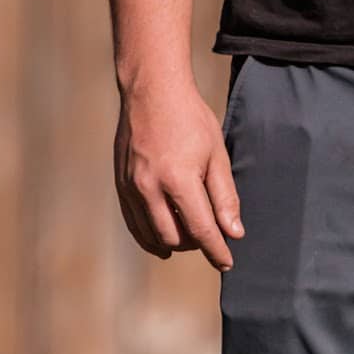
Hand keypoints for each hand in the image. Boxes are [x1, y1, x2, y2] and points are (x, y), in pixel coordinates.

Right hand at [114, 75, 243, 270]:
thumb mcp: (216, 155)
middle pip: (175, 238)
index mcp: (179, 180)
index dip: (217, 251)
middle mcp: (150, 187)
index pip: (202, 230)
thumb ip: (225, 197)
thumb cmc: (190, 119)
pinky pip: (134, 224)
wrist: (151, 90)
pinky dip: (150, 237)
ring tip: (189, 239)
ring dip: (174, 243)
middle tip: (209, 238)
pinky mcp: (120, 184)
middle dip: (196, 245)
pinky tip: (163, 241)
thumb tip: (233, 233)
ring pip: (153, 235)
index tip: (227, 263)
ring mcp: (131, 187)